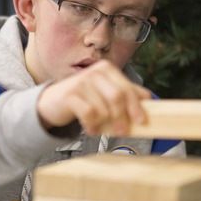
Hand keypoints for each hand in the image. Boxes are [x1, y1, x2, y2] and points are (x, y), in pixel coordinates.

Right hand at [36, 60, 152, 135]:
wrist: (52, 102)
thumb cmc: (81, 98)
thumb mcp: (104, 92)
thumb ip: (125, 93)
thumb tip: (148, 98)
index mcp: (106, 69)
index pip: (127, 89)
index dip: (136, 106)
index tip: (141, 121)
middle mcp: (94, 72)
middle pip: (117, 97)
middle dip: (122, 117)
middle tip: (122, 131)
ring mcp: (81, 82)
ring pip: (103, 108)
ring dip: (104, 123)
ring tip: (98, 128)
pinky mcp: (70, 94)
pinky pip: (89, 114)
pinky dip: (92, 125)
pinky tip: (90, 129)